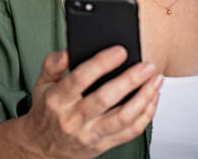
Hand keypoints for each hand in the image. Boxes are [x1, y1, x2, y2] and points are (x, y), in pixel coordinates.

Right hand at [14, 47, 162, 158]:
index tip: (120, 51)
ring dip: (144, 98)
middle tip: (147, 66)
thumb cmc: (47, 111)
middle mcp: (74, 118)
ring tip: (156, 80)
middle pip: (106, 98)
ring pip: (123, 118)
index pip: (80, 78)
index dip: (102, 64)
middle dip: (130, 80)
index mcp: (58, 99)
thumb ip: (53, 64)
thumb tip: (68, 50)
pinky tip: (152, 98)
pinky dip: (146, 115)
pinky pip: (130, 132)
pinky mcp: (103, 145)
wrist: (43, 147)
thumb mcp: (41, 84)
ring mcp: (90, 134)